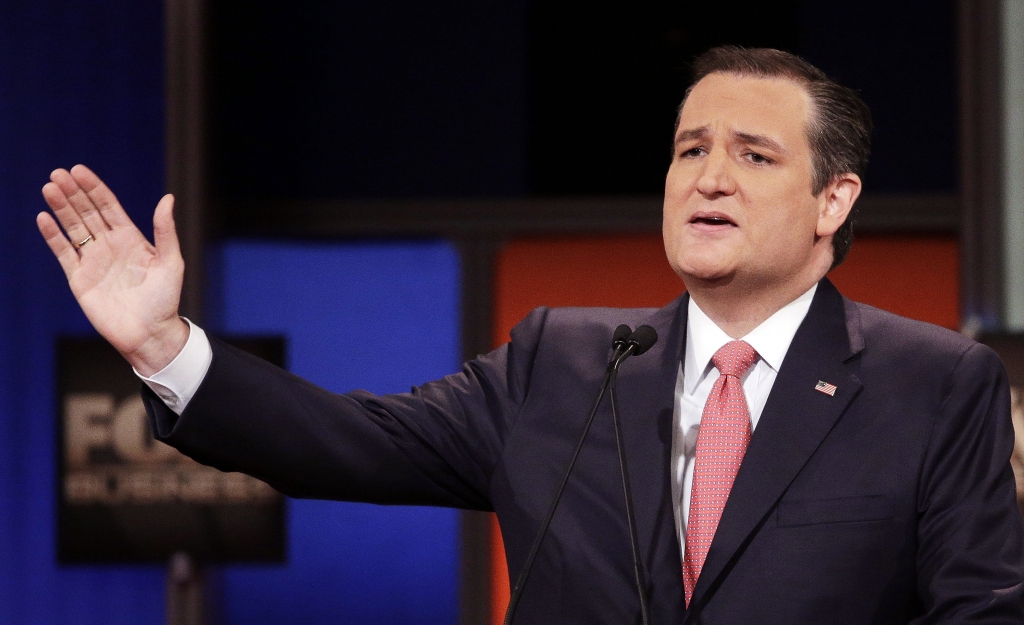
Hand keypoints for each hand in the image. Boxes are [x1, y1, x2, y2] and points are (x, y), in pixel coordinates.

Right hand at [37, 165, 188, 375]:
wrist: (149, 333)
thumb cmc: (165, 299)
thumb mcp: (171, 262)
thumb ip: (165, 231)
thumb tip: (168, 198)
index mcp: (131, 238)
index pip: (108, 206)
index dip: (94, 188)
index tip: (79, 170)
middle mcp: (110, 246)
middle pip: (86, 212)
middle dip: (73, 193)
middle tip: (58, 173)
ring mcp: (93, 261)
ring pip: (73, 228)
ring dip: (60, 208)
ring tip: (49, 188)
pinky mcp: (79, 278)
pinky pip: (63, 253)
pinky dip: (53, 236)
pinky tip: (44, 218)